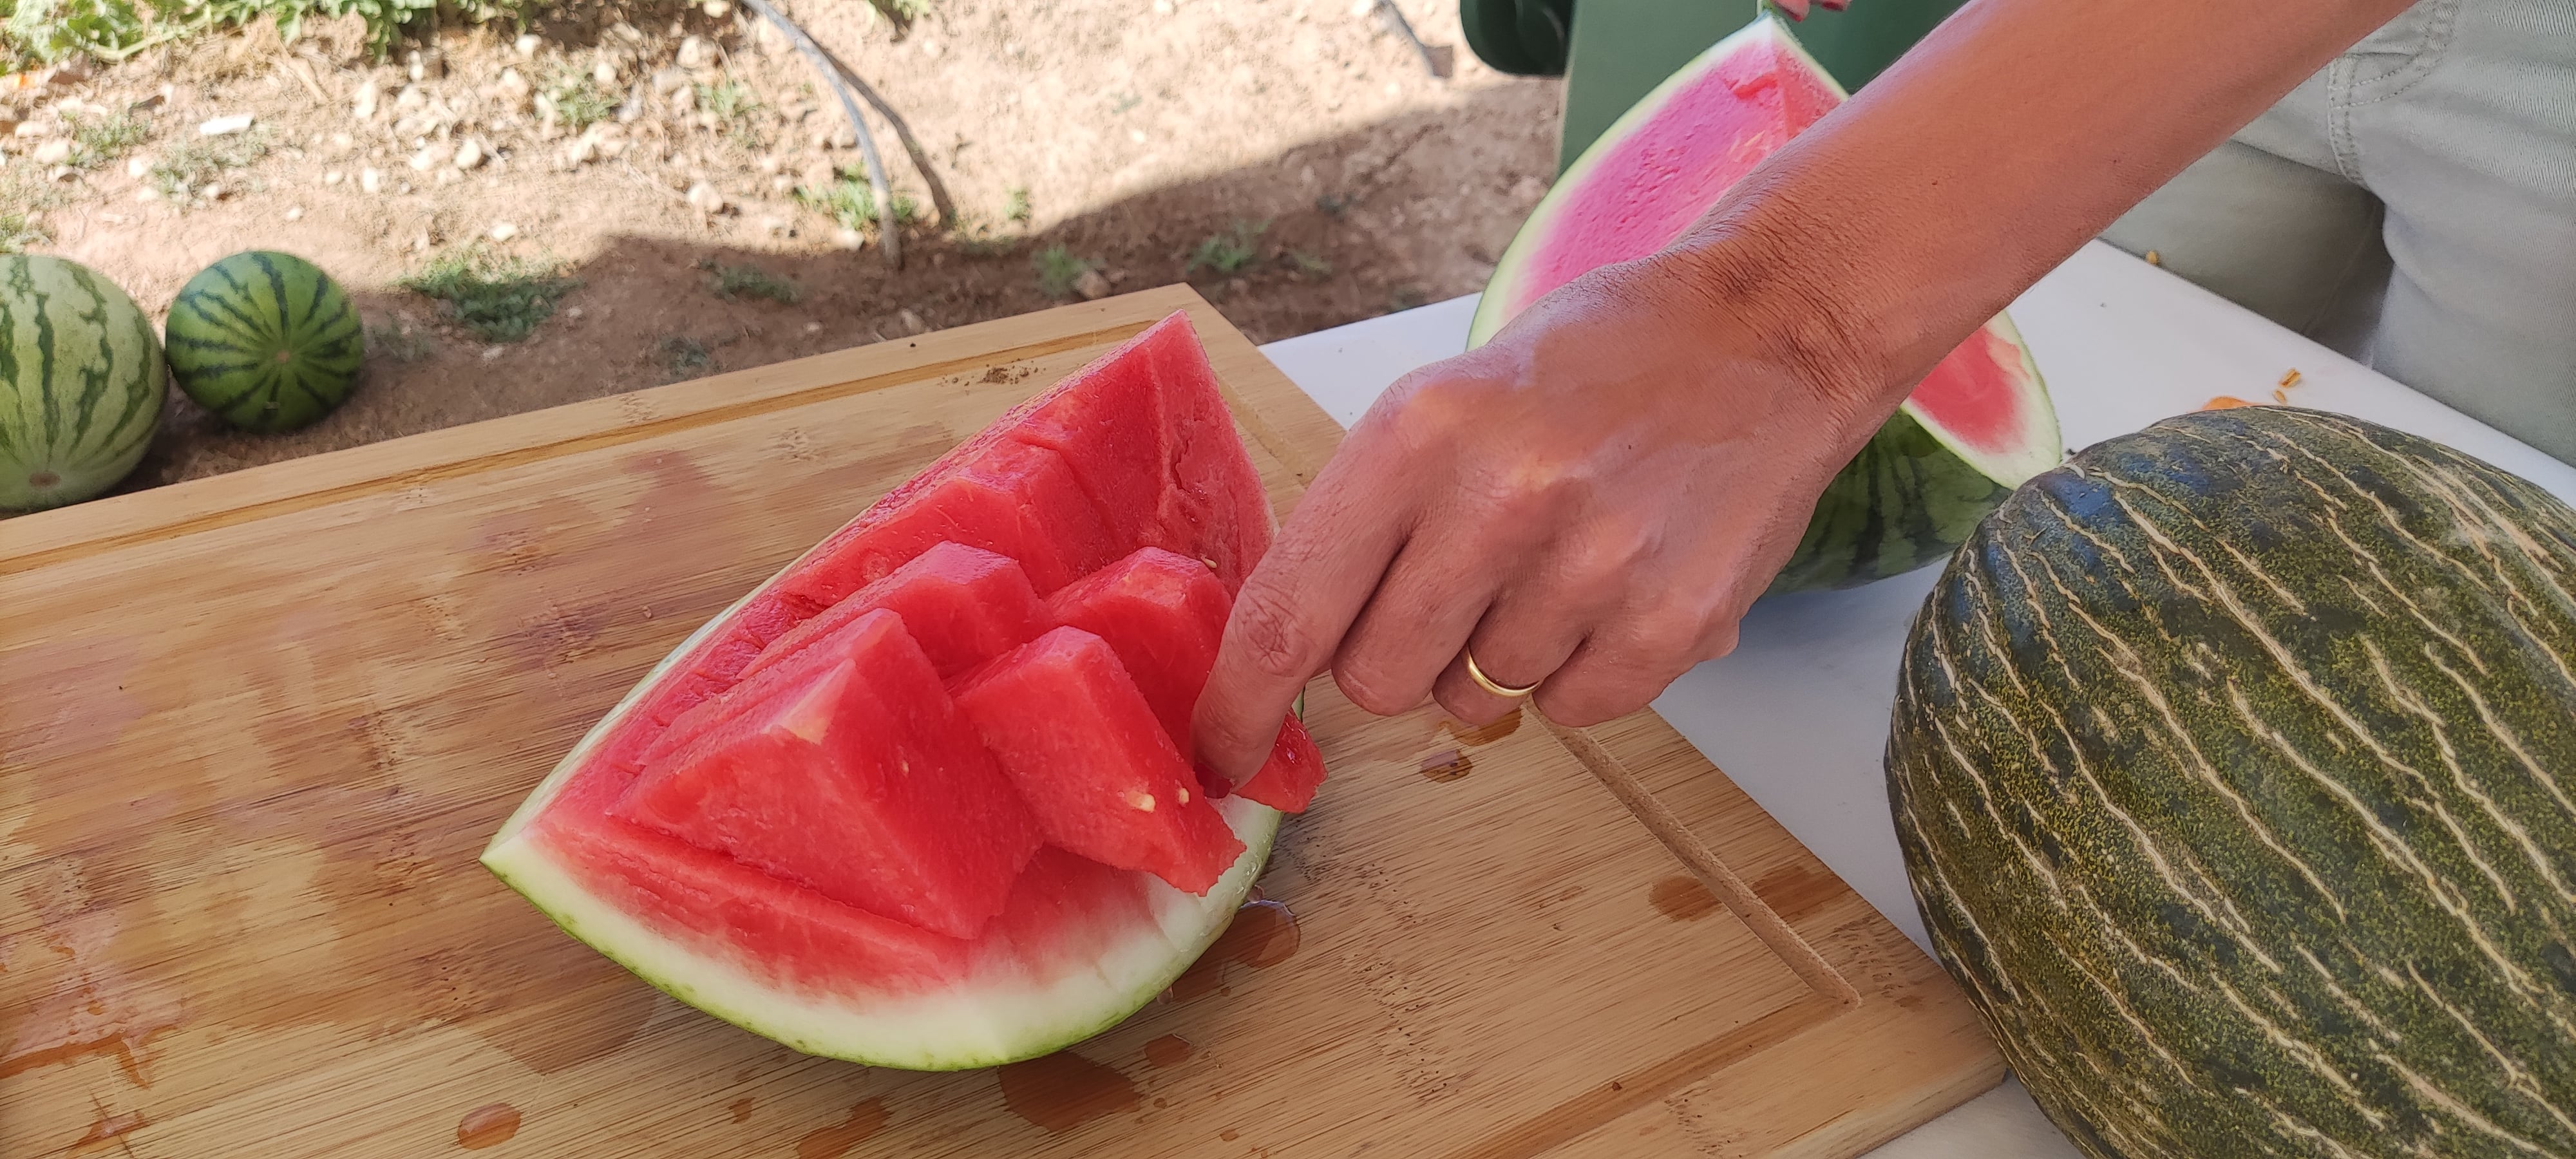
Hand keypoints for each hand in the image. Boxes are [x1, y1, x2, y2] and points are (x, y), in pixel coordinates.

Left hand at [1190, 243, 1889, 777]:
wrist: (1766, 333)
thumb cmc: (1591, 368)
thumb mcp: (1449, 401)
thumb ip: (1369, 517)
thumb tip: (1290, 654)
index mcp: (1416, 431)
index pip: (1291, 609)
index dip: (1241, 703)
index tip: (1217, 755)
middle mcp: (1497, 498)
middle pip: (1378, 680)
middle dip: (1398, 657)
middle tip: (1461, 583)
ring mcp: (1592, 566)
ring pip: (1476, 700)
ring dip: (1499, 655)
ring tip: (1563, 558)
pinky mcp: (1673, 622)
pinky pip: (1572, 710)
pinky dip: (1582, 669)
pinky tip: (1619, 584)